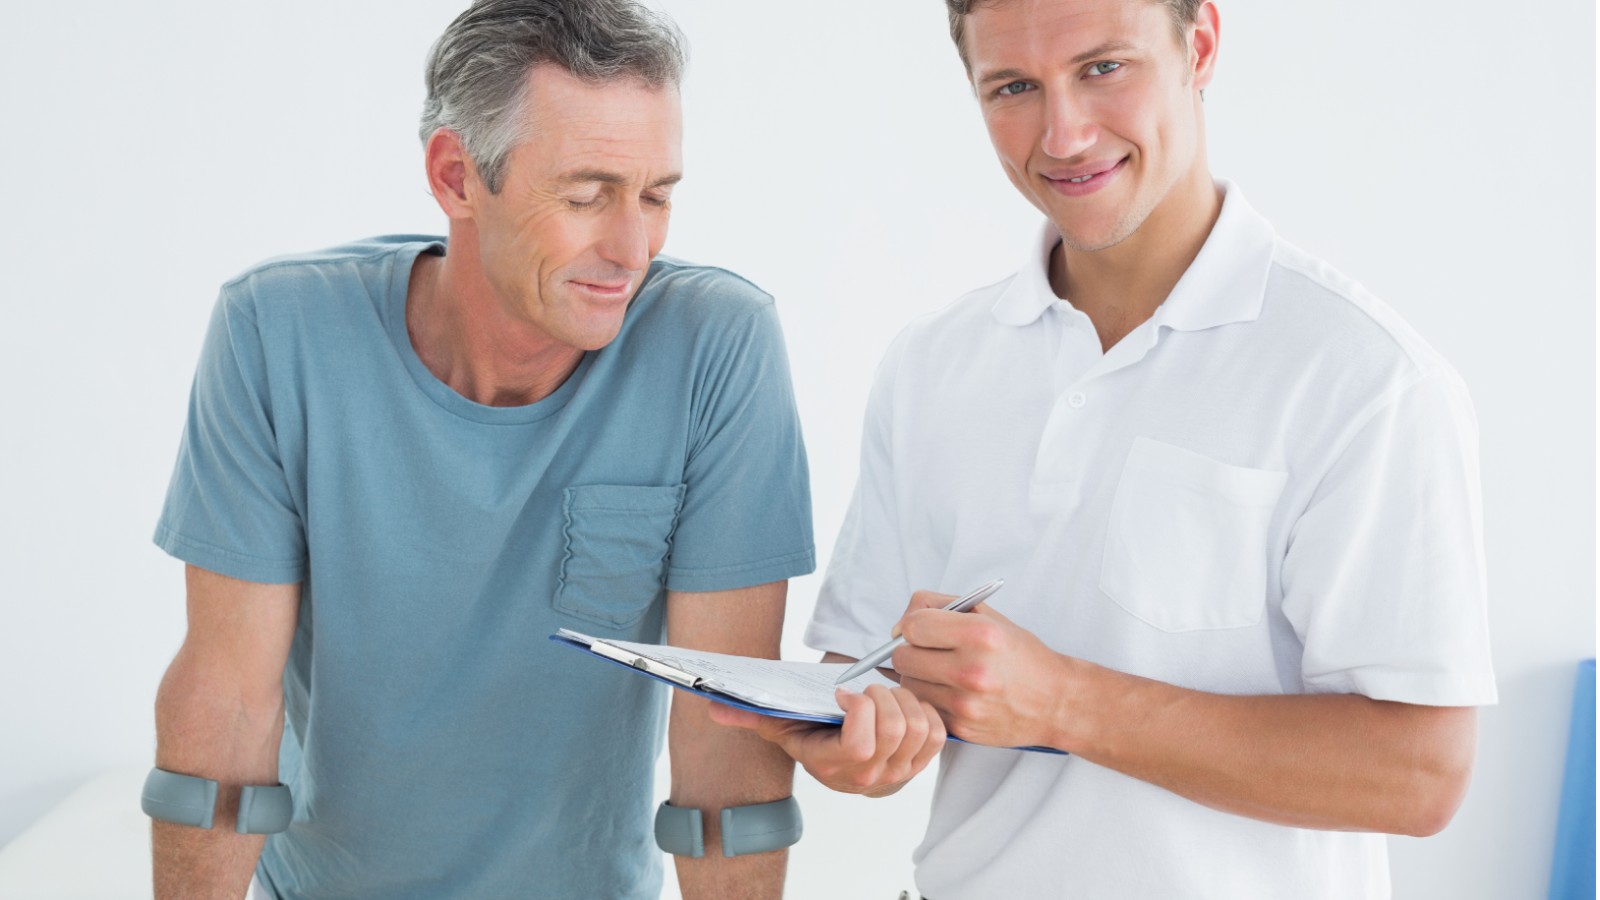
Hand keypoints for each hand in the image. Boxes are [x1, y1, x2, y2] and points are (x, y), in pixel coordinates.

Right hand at [709, 684, 945, 796]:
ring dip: (905, 699)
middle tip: (867, 686)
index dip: (860, 709)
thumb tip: (714, 708)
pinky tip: (904, 702)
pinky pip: (938, 734)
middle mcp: (869, 778)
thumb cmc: (812, 726)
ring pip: (920, 728)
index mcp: (833, 766)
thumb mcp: (780, 718)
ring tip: (885, 693)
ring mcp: (898, 773)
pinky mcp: (921, 763)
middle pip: (896, 729)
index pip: (861, 744)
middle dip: (883, 695)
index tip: (843, 691)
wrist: (840, 745)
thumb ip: (749, 714)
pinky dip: (926, 710)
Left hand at [891, 590, 1072, 749]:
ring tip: (944, 673)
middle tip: (930, 652)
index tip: (920, 630)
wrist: (1054, 701)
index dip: (911, 626)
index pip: (912, 626)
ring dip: (918, 678)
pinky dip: (930, 700)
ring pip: (908, 686)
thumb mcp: (988, 616)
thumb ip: (939, 606)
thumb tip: (899, 627)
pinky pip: (924, 708)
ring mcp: (965, 703)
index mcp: (979, 634)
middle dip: (910, 651)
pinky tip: (951, 693)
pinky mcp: (961, 728)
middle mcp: (971, 670)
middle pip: (902, 657)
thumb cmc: (1019, 655)